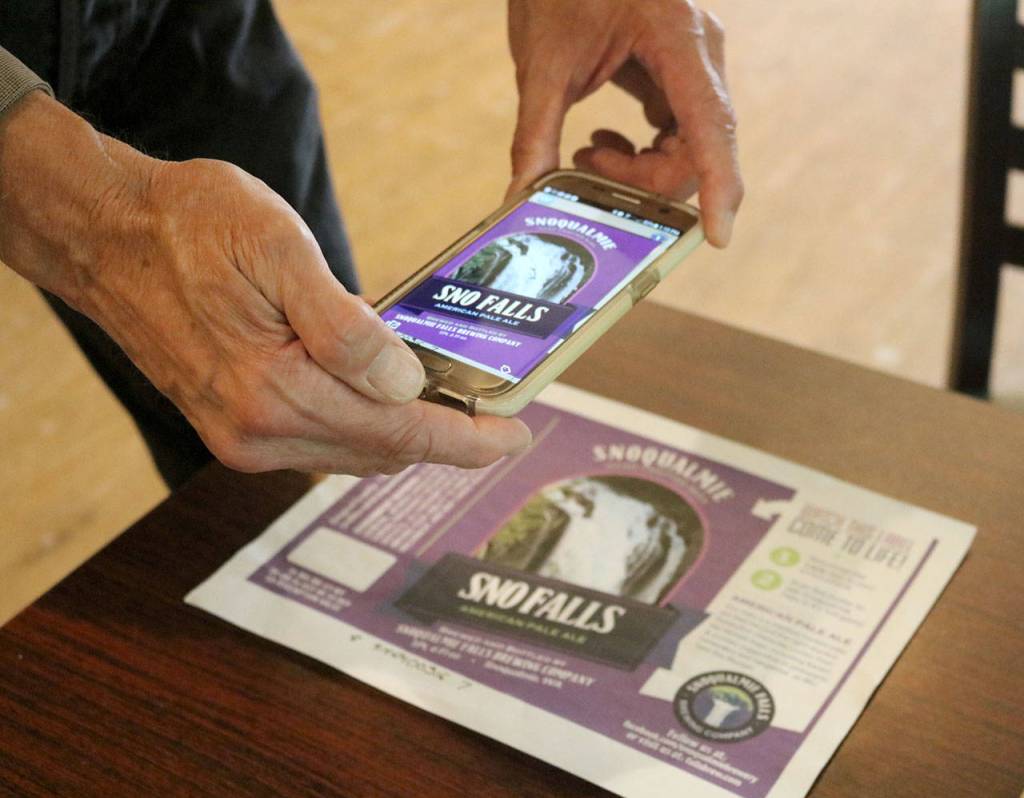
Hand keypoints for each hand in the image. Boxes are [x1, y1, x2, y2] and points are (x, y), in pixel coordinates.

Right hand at [0, 93, 531, 474]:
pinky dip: (367, 430)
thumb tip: (404, 383)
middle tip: (497, 419)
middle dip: (447, 439)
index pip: (399, 433)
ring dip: (409, 436)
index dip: (466, 439)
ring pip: (354, 453)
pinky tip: (389, 403)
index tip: (514, 435)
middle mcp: (257, 431)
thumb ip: (345, 327)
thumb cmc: (191, 227)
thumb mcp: (279, 250)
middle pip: (383, 452)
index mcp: (275, 391)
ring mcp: (243, 437)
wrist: (110, 236)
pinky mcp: (235, 428)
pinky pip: (322, 442)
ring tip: (456, 410)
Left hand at [507, 0, 742, 246]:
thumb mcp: (541, 64)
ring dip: (640, 168)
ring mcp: (695, 65)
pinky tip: (602, 142)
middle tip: (587, 167)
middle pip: (699, 148)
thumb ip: (535, 133)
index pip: (711, 125)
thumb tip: (521, 196)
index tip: (718, 236)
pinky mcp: (680, 75)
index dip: (719, 185)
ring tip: (588, 155)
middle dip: (646, 179)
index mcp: (678, 38)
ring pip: (689, 147)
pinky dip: (642, 152)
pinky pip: (677, 133)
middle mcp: (701, 53)